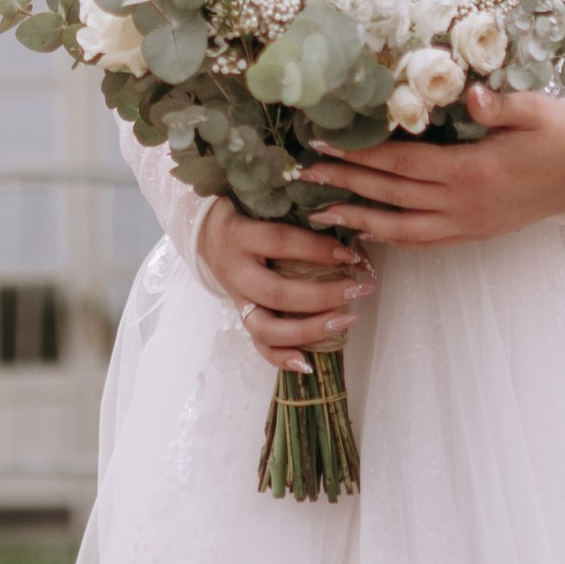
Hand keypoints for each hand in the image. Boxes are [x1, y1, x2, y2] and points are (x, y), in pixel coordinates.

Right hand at [199, 196, 374, 376]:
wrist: (205, 231)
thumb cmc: (243, 209)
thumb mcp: (259, 200)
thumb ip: (293, 207)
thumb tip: (344, 220)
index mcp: (238, 233)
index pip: (281, 242)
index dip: (317, 250)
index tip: (350, 255)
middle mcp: (234, 269)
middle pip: (276, 292)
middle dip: (322, 295)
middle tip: (359, 289)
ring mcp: (236, 297)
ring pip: (265, 328)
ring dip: (308, 330)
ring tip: (346, 321)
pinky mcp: (241, 315)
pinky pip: (258, 345)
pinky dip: (281, 358)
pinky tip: (307, 363)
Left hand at [303, 84, 564, 248]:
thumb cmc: (560, 133)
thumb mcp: (534, 109)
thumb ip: (499, 105)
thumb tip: (471, 94)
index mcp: (472, 170)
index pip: (402, 162)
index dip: (361, 154)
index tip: (325, 143)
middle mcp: (464, 204)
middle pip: (392, 195)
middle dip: (346, 183)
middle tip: (304, 174)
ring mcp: (469, 223)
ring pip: (403, 228)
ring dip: (360, 219)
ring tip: (322, 213)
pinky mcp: (475, 233)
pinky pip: (426, 241)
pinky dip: (393, 238)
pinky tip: (369, 230)